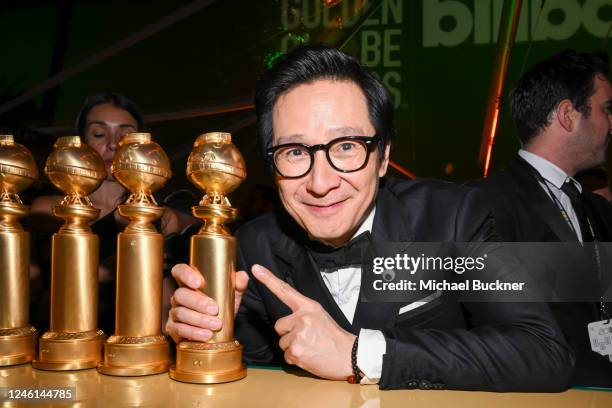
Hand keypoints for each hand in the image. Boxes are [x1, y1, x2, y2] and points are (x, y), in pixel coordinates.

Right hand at [166, 263, 248, 343]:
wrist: (219, 330)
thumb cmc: (222, 307)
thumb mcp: (232, 295)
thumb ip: (237, 284)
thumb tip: (242, 276)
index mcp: (190, 283)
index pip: (179, 271)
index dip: (185, 274)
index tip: (198, 283)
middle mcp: (179, 296)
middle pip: (181, 294)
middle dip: (198, 302)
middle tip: (214, 310)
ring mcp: (175, 312)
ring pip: (180, 312)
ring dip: (199, 319)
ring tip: (215, 325)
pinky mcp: (174, 328)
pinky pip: (179, 329)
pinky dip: (193, 332)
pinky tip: (206, 335)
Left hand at [252, 264, 355, 379]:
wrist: (348, 356)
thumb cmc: (334, 337)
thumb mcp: (320, 316)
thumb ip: (303, 313)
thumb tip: (287, 320)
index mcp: (309, 306)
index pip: (285, 290)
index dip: (268, 279)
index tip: (256, 269)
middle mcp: (302, 318)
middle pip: (279, 325)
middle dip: (289, 333)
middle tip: (307, 338)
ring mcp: (298, 335)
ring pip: (282, 341)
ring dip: (293, 346)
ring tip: (310, 347)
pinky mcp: (296, 351)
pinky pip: (286, 355)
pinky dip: (295, 357)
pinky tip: (309, 356)